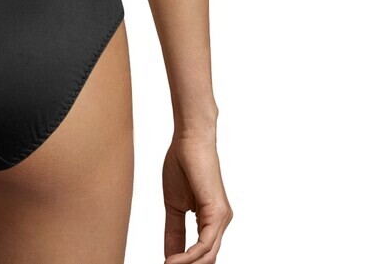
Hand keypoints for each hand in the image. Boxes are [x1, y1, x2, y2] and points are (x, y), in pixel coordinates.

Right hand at [162, 131, 232, 262]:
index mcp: (211, 220)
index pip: (200, 253)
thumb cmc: (182, 164)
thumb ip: (173, 231)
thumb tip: (169, 256)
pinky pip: (206, 244)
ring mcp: (222, 219)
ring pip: (208, 256)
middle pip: (206, 259)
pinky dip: (189, 257)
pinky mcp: (218, 213)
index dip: (183, 262)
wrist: (189, 139)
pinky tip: (173, 261)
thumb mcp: (174, 205)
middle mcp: (220, 222)